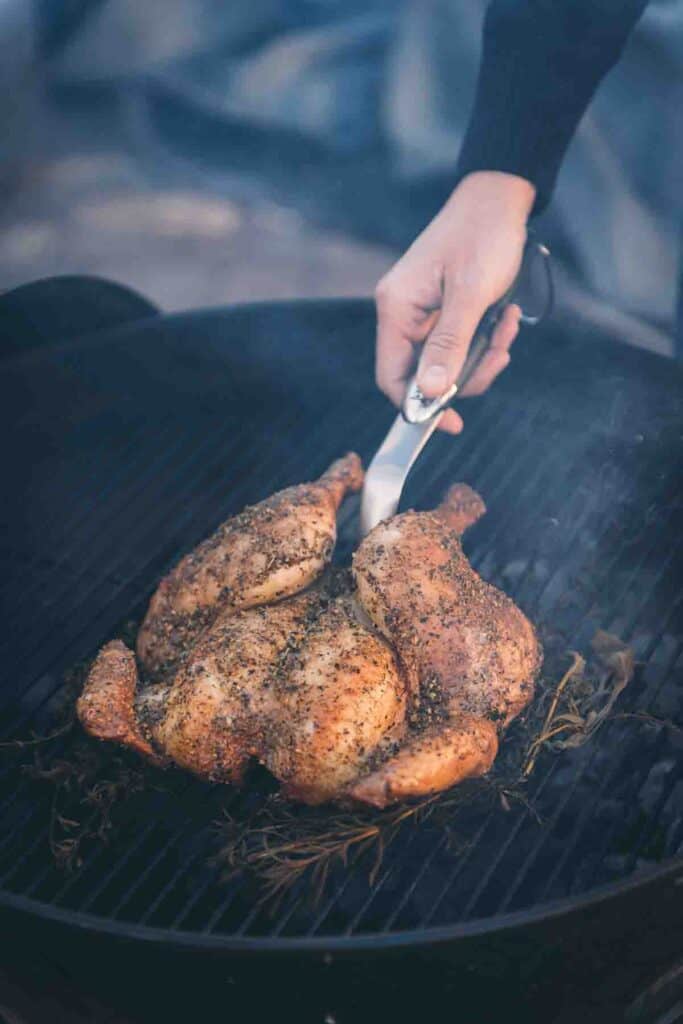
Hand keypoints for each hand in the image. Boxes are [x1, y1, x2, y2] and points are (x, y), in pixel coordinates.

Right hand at [374, 171, 535, 432]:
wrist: (499, 199)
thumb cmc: (482, 236)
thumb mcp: (470, 295)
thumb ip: (448, 345)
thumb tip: (430, 393)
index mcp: (396, 309)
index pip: (391, 377)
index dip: (418, 406)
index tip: (451, 423)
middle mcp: (403, 315)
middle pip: (424, 375)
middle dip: (466, 374)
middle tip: (499, 356)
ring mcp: (423, 314)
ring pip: (447, 363)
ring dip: (482, 356)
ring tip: (507, 328)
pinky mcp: (443, 312)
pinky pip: (459, 345)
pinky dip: (485, 341)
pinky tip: (506, 319)